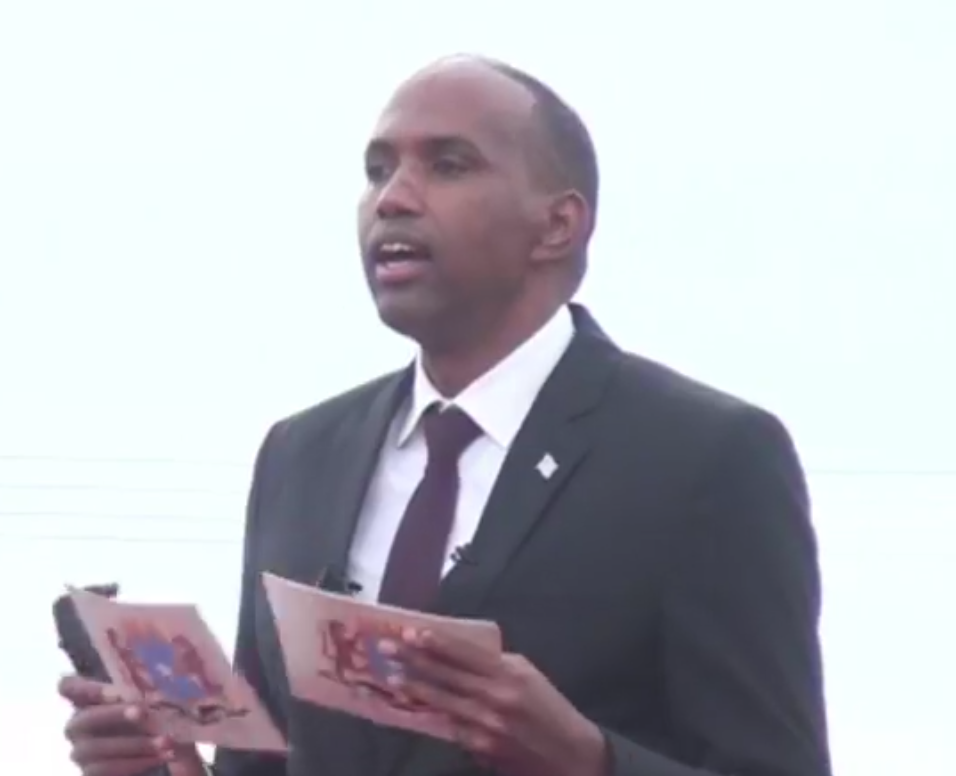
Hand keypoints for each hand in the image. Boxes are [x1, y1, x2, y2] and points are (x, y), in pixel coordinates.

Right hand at [59, 675, 200, 775]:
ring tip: (166, 741)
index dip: (86, 687)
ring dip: (135, 744)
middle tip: (143, 712)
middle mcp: (78, 724)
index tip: (115, 690)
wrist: (161, 753)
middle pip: (84, 719)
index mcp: (90, 699)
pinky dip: (136, 763)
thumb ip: (146, 693)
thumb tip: (155, 691)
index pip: (69, 687)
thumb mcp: (153, 703)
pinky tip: (161, 756)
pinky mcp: (90, 774)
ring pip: (97, 748)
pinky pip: (105, 770)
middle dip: (114, 715)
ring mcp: (81, 752)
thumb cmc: (155, 719)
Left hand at [381, 629, 607, 775]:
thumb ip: (495, 664)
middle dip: (415, 660)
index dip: (437, 643)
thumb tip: (460, 655)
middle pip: (447, 675)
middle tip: (387, 648)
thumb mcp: (528, 676)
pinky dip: (434, 715)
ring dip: (416, 687)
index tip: (412, 632)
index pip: (465, 653)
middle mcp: (496, 697)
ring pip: (443, 701)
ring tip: (392, 675)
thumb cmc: (549, 709)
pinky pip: (452, 727)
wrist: (571, 756)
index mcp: (510, 673)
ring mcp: (486, 725)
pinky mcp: (481, 748)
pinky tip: (414, 706)